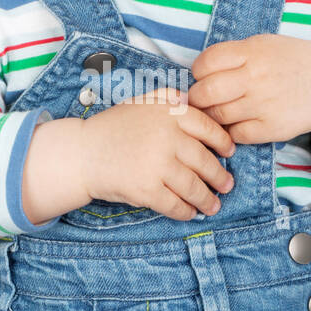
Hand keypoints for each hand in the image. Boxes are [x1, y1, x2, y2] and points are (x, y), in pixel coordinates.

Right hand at [79, 87, 236, 219]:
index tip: (228, 153)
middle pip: (205, 161)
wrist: (82, 153)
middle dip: (220, 177)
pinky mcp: (147, 190)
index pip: (208, 128)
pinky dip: (186, 211)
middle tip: (227, 184)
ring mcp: (158, 165)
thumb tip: (193, 101)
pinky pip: (175, 205)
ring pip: (194, 187)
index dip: (223, 143)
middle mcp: (168, 138)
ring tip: (213, 205)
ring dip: (207, 199)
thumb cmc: (113, 127)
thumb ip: (168, 98)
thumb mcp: (142, 101)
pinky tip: (190, 213)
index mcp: (170, 114)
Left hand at [188, 35, 310, 144]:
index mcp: (251, 52)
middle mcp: (254, 77)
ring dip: (211, 117)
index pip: (204, 64)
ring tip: (219, 112)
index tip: (204, 77)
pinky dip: (229, 132)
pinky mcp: (270, 128)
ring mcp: (262, 105)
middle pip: (204, 93)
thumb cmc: (294, 62)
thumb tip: (200, 72)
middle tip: (203, 100)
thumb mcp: (266, 44)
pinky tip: (237, 124)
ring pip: (216, 116)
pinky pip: (234, 135)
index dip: (198, 72)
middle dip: (197, 99)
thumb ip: (234, 55)